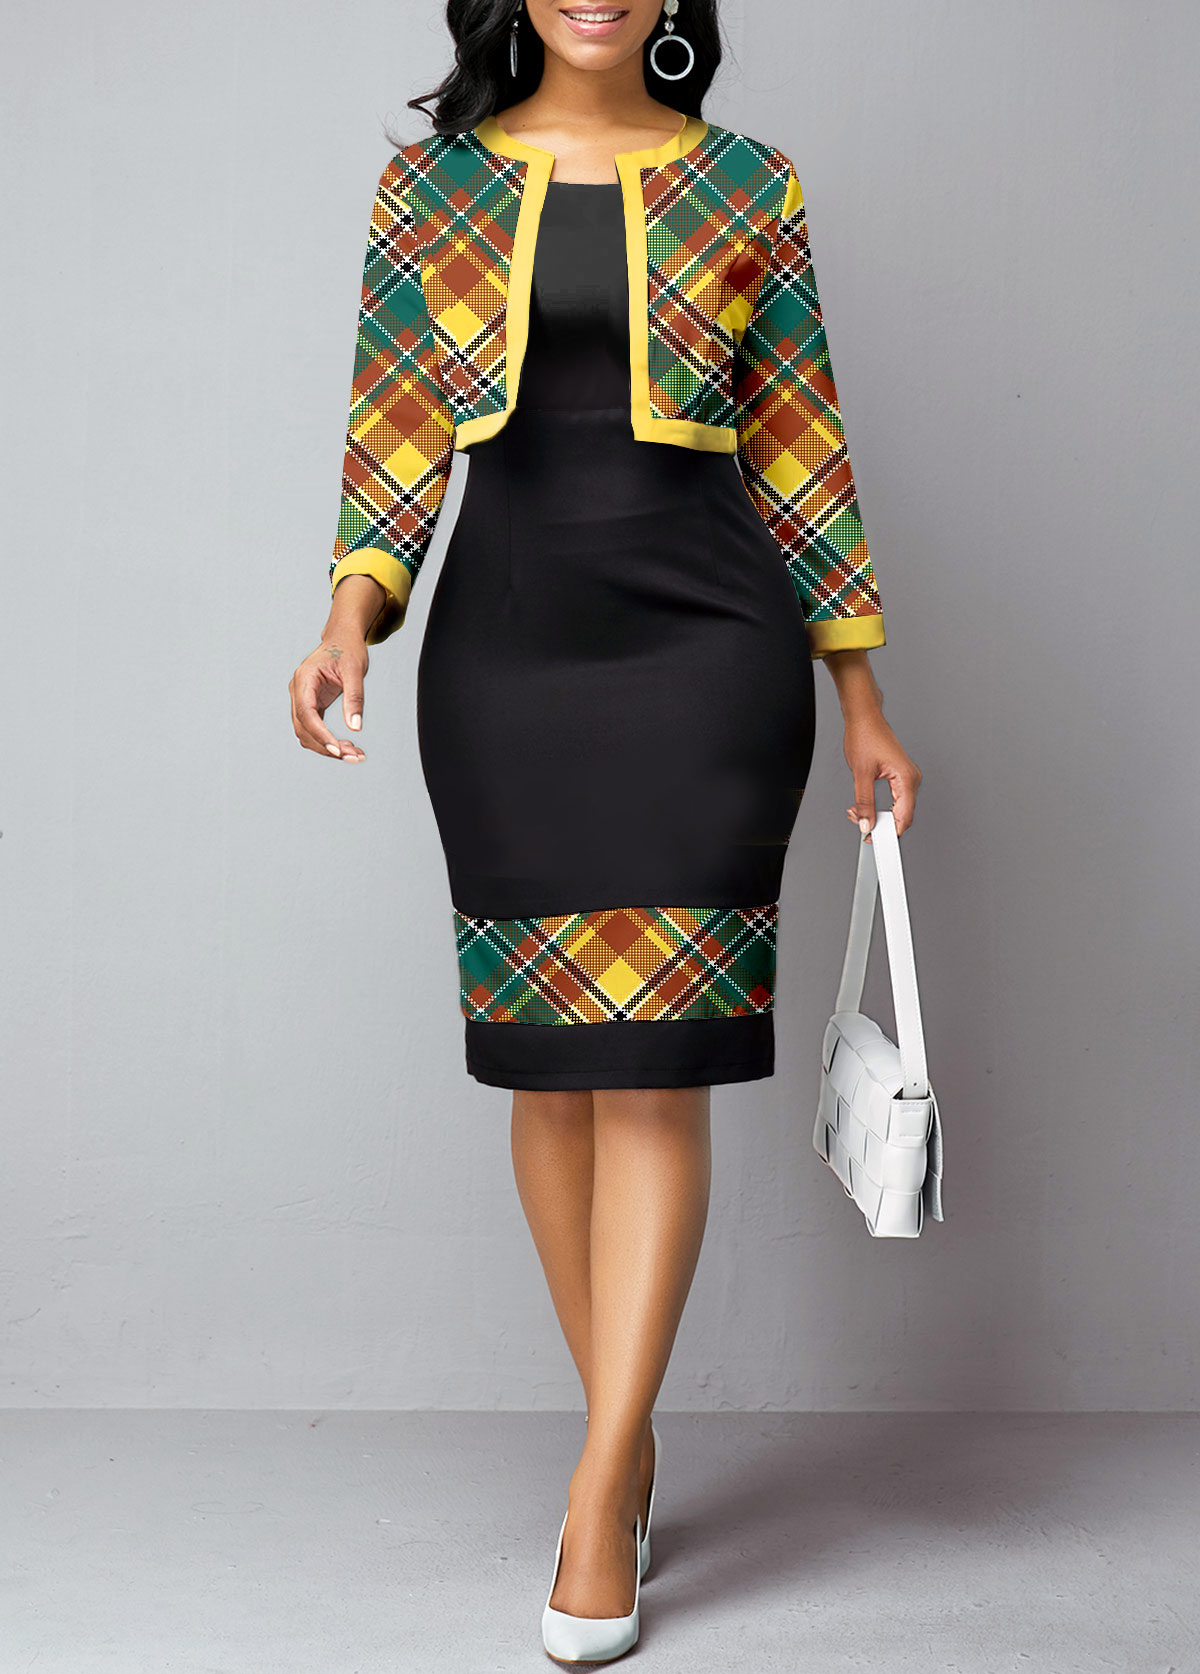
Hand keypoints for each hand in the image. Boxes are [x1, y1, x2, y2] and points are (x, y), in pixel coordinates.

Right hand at [289, 633, 368, 761]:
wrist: (342, 638)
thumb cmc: (347, 649)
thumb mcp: (355, 670)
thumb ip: (354, 697)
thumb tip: (355, 727)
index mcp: (304, 679)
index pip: (306, 713)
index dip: (320, 734)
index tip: (337, 750)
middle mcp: (298, 691)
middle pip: (304, 728)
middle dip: (327, 746)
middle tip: (354, 756)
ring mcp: (302, 699)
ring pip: (308, 733)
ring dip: (328, 748)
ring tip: (355, 754)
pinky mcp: (312, 706)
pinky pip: (315, 729)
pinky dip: (329, 741)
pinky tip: (348, 747)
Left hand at [843, 711, 920, 841]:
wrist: (864, 717)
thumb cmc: (865, 736)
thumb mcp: (860, 774)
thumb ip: (864, 802)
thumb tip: (866, 823)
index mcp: (906, 778)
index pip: (904, 817)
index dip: (889, 833)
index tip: (875, 841)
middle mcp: (911, 778)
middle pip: (902, 815)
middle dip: (880, 824)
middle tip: (859, 823)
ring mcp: (907, 777)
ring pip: (897, 809)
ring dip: (878, 815)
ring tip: (857, 812)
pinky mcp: (900, 776)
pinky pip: (895, 799)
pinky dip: (880, 806)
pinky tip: (865, 807)